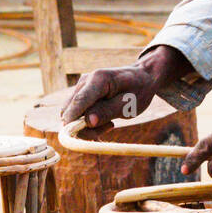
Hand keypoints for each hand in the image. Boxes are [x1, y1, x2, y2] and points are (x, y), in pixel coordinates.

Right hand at [62, 45, 190, 129]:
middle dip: (83, 127)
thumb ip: (107, 111)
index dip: (74, 119)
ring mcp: (81, 87)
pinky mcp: (81, 95)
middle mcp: (85, 81)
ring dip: (86, 126)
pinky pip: (75, 114)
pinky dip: (86, 123)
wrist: (141, 77)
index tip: (76, 134)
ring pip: (70, 115)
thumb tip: (88, 122)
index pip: (79, 101)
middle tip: (109, 127)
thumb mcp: (129, 103)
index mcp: (98, 79)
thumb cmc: (138, 89)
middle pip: (70, 111)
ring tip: (110, 123)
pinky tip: (105, 120)